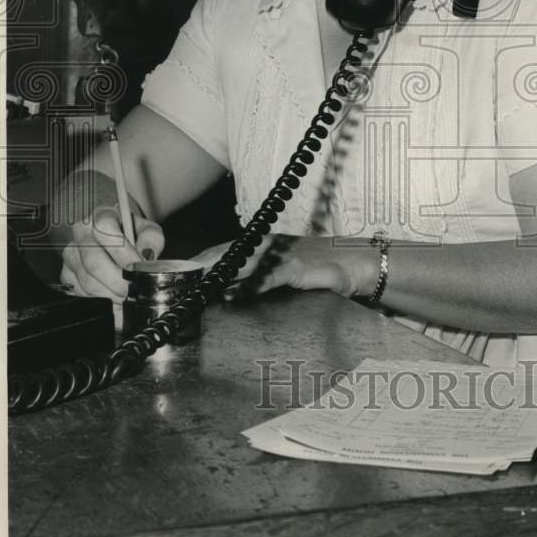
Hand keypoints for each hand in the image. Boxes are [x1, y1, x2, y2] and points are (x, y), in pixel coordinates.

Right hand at [59, 206, 164, 302]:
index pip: (105, 229)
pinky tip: (114, 296)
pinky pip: (81, 293)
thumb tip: (146, 257)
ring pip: (87, 281)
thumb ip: (151, 240)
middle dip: (117, 282)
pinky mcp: (66, 274)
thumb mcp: (147, 229)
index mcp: (101, 215)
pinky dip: (101, 300)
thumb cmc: (132, 232)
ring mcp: (71, 254)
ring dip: (110, 294)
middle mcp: (81, 233)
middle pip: (93, 262)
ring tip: (127, 295)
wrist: (117, 234)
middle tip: (134, 290)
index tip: (136, 268)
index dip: (122, 252)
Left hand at [193, 235, 377, 299]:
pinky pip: (267, 277)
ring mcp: (282, 255)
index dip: (205, 257)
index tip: (182, 268)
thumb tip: (232, 288)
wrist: (355, 263)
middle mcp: (271, 245)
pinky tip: (233, 294)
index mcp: (267, 243)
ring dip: (219, 273)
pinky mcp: (295, 268)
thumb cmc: (321, 267)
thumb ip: (262, 274)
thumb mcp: (287, 268)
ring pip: (243, 263)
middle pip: (230, 253)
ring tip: (198, 284)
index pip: (229, 248)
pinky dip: (249, 286)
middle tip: (181, 276)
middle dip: (204, 264)